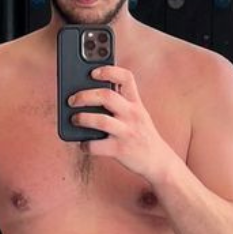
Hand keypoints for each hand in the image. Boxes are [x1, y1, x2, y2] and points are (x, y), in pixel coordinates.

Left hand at [68, 65, 172, 181]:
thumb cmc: (143, 136)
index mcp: (136, 104)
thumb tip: (89, 97)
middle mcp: (132, 116)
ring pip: (100, 120)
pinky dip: (86, 145)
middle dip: (84, 96)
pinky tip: (84, 145)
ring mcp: (127, 133)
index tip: (93, 72)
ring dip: (82, 118)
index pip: (126, 77)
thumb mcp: (139, 116)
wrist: (159, 162)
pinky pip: (97, 146)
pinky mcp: (120, 150)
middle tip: (72, 100)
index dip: (108, 71)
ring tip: (74, 120)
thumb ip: (121, 104)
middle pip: (106, 96)